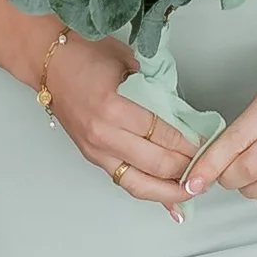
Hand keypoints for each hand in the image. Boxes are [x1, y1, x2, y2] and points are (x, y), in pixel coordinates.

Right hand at [37, 29, 192, 214]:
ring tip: (194, 190)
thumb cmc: (86, 53)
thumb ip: (155, 91)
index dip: (189, 143)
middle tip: (208, 166)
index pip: (162, 135)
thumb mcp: (129, 62)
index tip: (208, 145)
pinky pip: (125, 182)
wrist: (47, 61)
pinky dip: (151, 193)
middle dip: (186, 168)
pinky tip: (170, 203)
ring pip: (140, 184)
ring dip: (171, 190)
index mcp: (113, 107)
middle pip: (156, 164)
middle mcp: (103, 135)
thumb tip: (184, 118)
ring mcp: (95, 150)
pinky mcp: (92, 157)